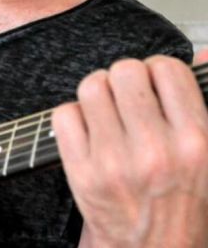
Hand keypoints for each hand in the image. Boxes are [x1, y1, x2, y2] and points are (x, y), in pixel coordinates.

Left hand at [52, 51, 207, 247]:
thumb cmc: (186, 205)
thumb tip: (205, 53)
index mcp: (197, 141)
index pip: (168, 70)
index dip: (158, 71)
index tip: (156, 85)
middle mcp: (156, 149)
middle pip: (124, 72)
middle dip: (125, 79)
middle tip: (128, 98)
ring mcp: (115, 161)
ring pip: (91, 87)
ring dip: (97, 94)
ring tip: (108, 112)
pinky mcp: (83, 174)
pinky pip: (64, 115)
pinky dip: (72, 117)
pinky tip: (88, 132)